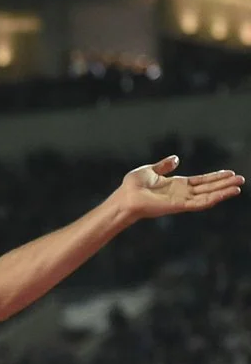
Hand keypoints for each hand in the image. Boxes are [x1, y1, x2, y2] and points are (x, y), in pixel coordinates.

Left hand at [116, 156, 242, 221]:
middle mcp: (182, 193)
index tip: (229, 173)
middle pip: (208, 188)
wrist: (125, 197)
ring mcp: (182, 200)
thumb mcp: (151, 170)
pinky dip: (214, 198)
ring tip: (239, 187)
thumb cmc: (133, 186)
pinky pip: (200, 202)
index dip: (215, 177)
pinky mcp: (180, 205)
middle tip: (241, 179)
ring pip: (208, 195)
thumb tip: (176, 158)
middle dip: (224, 184)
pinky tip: (226, 194)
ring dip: (223, 191)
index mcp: (177, 184)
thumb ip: (164, 166)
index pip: (201, 180)